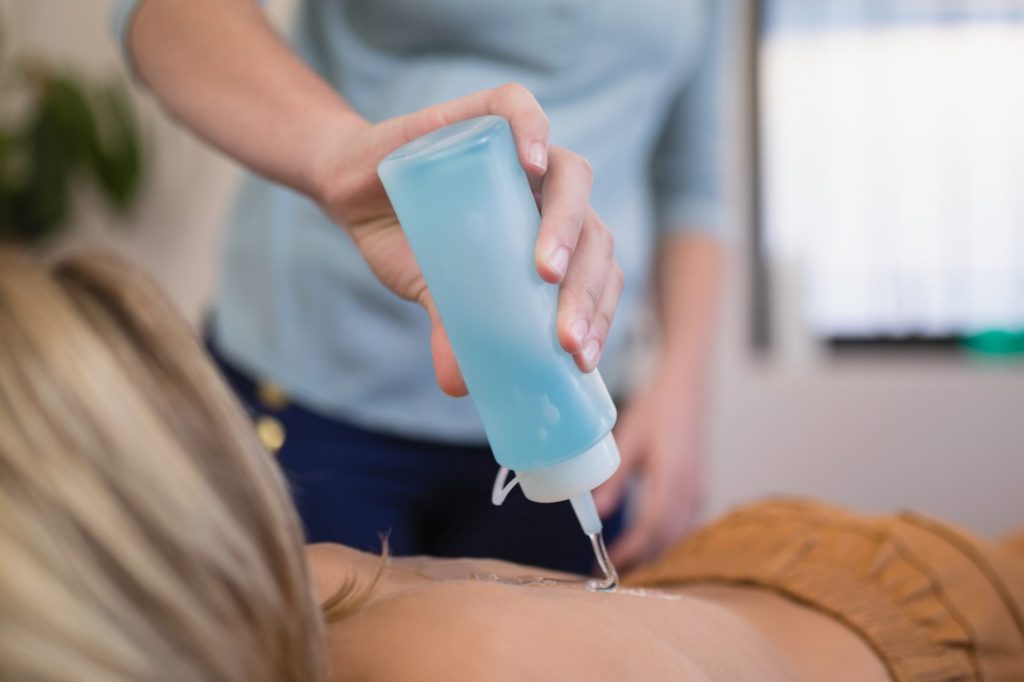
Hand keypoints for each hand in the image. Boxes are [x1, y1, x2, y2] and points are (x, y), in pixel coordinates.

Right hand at [312, 84, 621, 395]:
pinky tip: (532, 162)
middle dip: (584, 288)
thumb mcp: (434, 292)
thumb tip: (460, 386)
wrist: (354, 194)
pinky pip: (519, 108)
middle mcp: (548, 196)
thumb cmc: (409, 244)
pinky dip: (532, 129)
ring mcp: (520, 154)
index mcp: (553, 240)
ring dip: (565, 224)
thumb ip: (455, 328)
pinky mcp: (483, 115)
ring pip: (571, 176)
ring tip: (544, 270)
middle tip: (563, 336)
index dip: (599, 312)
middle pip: (592, 232)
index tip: (582, 357)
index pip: (597, 272)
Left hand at [593, 367, 707, 569]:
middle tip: (611, 570)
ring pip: (677, 534)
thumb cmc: (656, 409)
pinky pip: (685, 524)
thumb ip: (613, 479)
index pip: (651, 528)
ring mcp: (699, 489)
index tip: (608, 562)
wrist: (688, 387)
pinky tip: (646, 541)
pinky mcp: (701, 488)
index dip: (630, 550)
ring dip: (652, 551)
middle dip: (639, 558)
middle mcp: (690, 488)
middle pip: (666, 538)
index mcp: (671, 476)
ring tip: (625, 561)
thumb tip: (596, 514)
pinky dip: (665, 538)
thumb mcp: (628, 439)